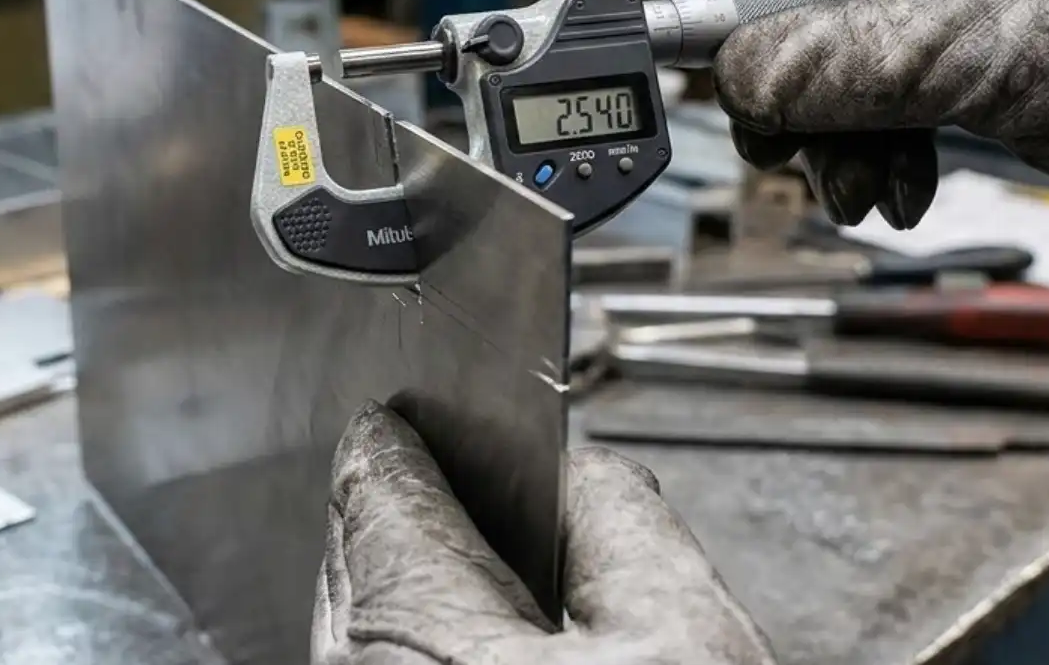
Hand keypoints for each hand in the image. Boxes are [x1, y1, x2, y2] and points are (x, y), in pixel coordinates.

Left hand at [313, 402, 776, 664]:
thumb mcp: (684, 633)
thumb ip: (622, 517)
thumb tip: (583, 470)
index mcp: (420, 623)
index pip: (380, 477)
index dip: (411, 428)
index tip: (420, 407)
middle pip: (364, 543)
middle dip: (424, 505)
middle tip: (479, 487)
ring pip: (369, 614)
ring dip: (427, 577)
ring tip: (503, 576)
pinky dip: (430, 640)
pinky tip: (497, 649)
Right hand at [622, 0, 1048, 227]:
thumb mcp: (1012, 46)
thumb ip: (859, 61)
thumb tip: (744, 76)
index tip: (644, 5)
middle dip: (777, 68)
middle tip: (753, 128)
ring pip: (841, 53)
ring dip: (827, 130)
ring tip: (848, 184)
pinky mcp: (990, 59)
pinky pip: (887, 98)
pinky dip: (873, 151)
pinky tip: (897, 192)